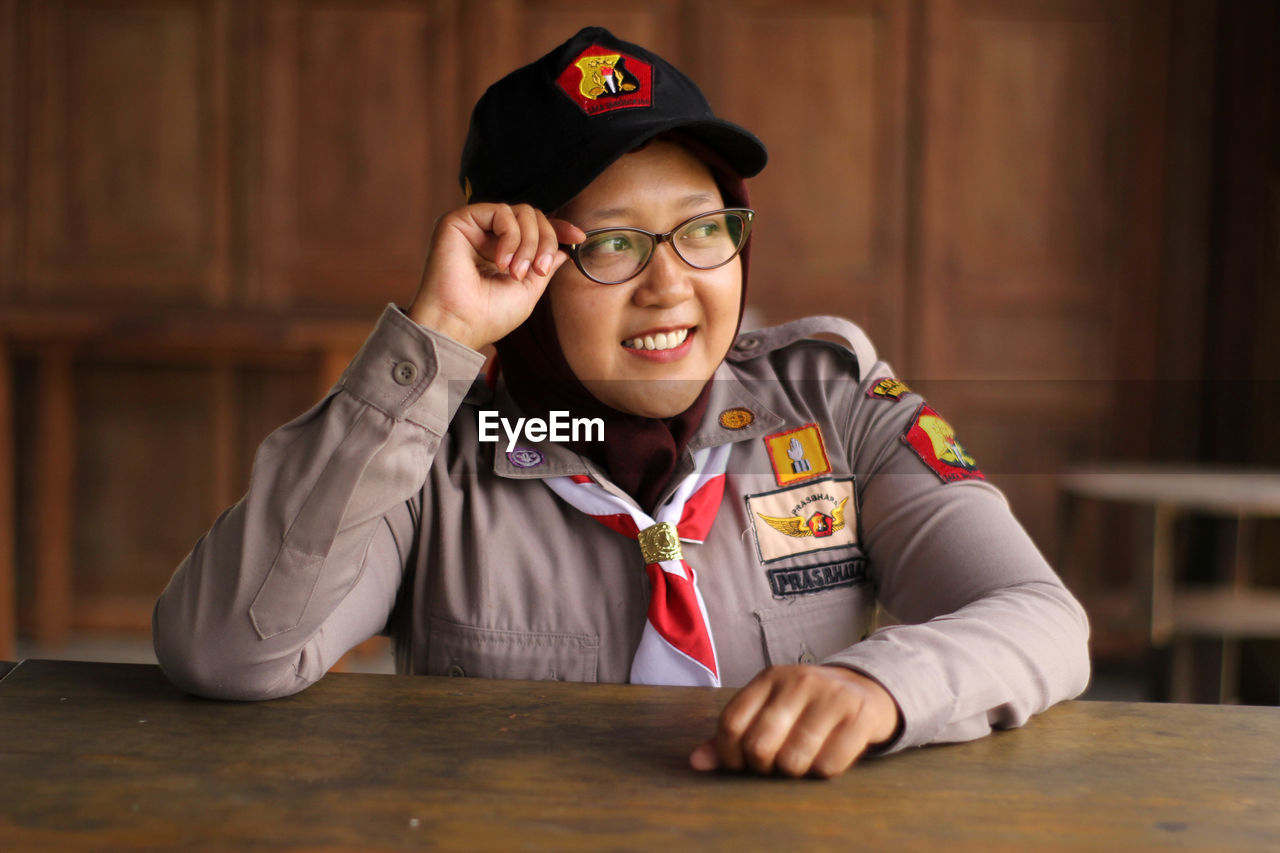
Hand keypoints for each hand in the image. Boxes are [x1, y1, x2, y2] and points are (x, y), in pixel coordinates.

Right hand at [408, 204, 584, 350]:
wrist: (458, 325)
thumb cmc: (488, 316)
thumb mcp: (528, 292)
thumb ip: (544, 266)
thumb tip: (562, 251)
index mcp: (500, 252)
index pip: (533, 228)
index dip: (558, 229)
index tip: (579, 238)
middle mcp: (485, 236)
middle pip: (532, 216)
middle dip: (545, 241)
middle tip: (538, 271)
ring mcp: (472, 226)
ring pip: (521, 212)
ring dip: (529, 243)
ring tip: (517, 272)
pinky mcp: (458, 220)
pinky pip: (502, 212)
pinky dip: (511, 237)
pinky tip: (501, 262)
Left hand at [689, 665, 900, 777]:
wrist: (865, 691)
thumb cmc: (806, 708)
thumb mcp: (769, 710)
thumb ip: (732, 736)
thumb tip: (696, 764)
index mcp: (769, 678)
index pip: (730, 724)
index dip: (729, 756)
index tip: (741, 765)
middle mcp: (798, 681)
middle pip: (759, 746)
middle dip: (763, 767)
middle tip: (774, 765)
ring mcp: (830, 696)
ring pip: (793, 760)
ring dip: (794, 772)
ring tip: (801, 761)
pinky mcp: (859, 715)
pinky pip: (828, 765)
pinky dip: (822, 772)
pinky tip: (826, 757)